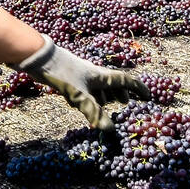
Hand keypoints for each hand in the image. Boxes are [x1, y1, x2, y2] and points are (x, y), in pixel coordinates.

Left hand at [18, 34, 150, 130]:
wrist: (40, 59)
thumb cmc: (63, 74)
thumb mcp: (79, 96)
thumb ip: (94, 113)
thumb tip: (110, 130)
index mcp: (102, 76)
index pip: (126, 81)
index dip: (138, 89)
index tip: (149, 96)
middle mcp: (95, 76)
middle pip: (114, 84)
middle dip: (121, 94)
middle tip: (127, 104)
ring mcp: (84, 77)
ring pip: (100, 87)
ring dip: (106, 97)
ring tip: (109, 106)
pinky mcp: (72, 79)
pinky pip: (87, 89)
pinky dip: (91, 98)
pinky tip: (84, 106)